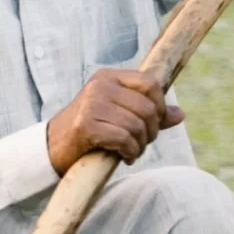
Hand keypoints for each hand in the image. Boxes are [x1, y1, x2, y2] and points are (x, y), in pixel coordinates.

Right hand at [46, 69, 185, 175]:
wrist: (53, 147)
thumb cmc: (90, 130)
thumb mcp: (120, 115)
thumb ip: (149, 113)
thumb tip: (180, 115)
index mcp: (109, 77)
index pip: (150, 83)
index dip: (160, 106)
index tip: (154, 123)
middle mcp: (100, 86)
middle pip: (147, 108)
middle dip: (151, 131)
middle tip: (142, 143)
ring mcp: (92, 104)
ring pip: (137, 126)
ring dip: (140, 145)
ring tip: (132, 151)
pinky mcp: (86, 125)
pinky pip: (123, 139)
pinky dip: (130, 152)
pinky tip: (124, 156)